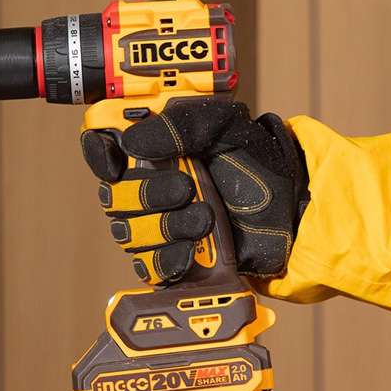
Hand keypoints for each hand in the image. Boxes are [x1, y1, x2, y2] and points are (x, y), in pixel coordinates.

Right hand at [81, 100, 308, 284]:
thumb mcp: (226, 125)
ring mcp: (156, 223)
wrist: (293, 211)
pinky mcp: (172, 258)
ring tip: (205, 218)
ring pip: (128, 232)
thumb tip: (133, 141)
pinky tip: (190, 251)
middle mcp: (146, 185)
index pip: (101, 147)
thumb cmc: (258, 161)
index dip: (97, 154)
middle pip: (112, 195)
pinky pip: (148, 266)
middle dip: (146, 194)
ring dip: (164, 226)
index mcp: (152, 147)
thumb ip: (182, 124)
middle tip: (185, 188)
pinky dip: (166, 259)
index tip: (113, 161)